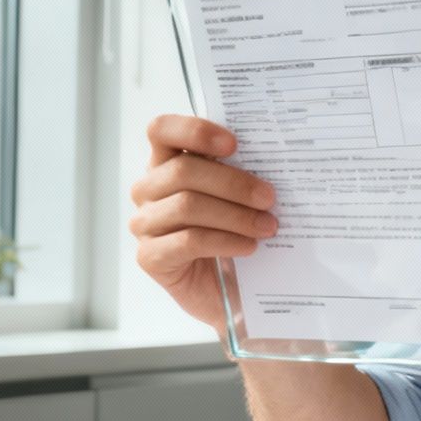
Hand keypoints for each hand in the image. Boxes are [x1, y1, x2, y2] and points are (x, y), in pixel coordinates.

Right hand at [128, 115, 277, 326]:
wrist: (228, 290)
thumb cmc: (233, 232)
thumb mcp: (236, 197)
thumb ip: (241, 171)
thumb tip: (275, 157)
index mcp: (166, 163)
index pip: (162, 130)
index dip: (195, 131)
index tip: (234, 145)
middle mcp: (148, 190)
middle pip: (183, 171)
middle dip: (233, 183)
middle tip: (269, 197)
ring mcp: (145, 224)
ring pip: (187, 206)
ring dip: (235, 215)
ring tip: (268, 226)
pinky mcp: (150, 257)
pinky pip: (189, 241)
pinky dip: (225, 241)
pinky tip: (249, 246)